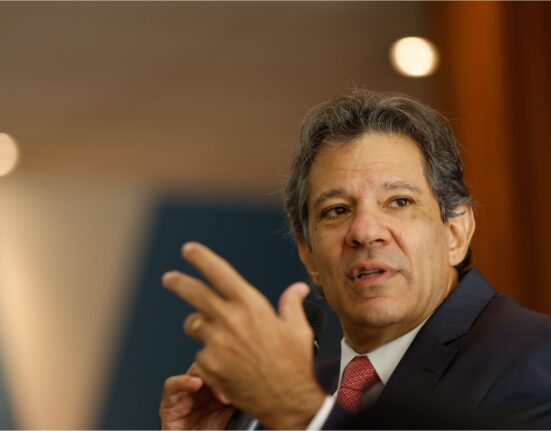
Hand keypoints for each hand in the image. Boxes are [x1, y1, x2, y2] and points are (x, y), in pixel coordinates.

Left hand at [162, 242, 325, 429]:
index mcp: (251, 305)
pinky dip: (209, 355)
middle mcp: (230, 320)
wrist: (286, 401)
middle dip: (178, 282)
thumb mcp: (298, 328)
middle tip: (169, 278)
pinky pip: (200, 353)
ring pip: (194, 325)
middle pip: (194, 293)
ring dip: (198, 325)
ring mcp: (217, 343)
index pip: (219, 272)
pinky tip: (225, 362)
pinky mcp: (209, 365)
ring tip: (210, 333)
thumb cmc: (294, 364)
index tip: (189, 250)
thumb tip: (298, 289)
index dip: (201, 258)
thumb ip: (292, 304)